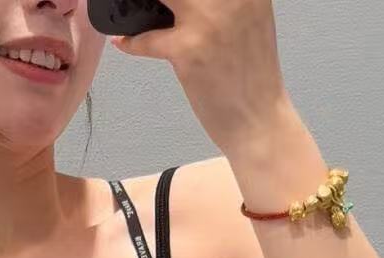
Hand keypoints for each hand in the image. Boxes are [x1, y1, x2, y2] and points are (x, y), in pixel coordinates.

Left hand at [110, 0, 287, 155]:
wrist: (258, 120)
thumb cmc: (250, 74)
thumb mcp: (248, 18)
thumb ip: (221, 0)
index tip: (165, 1)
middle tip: (145, 3)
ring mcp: (208, 20)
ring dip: (135, 3)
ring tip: (129, 8)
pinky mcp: (188, 50)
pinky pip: (145, 38)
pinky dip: (131, 41)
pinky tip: (125, 41)